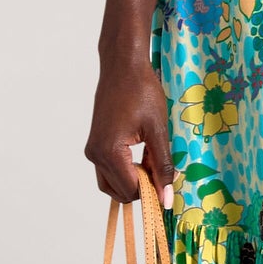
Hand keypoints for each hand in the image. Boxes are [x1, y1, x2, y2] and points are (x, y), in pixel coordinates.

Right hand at [85, 58, 173, 206]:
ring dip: (133, 181)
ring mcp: (93, 150)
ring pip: (112, 184)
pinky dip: (125, 171)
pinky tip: (143, 156)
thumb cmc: (141, 91)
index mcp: (110, 152)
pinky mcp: (95, 144)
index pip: (131, 190)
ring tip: (153, 160)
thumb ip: (162, 165)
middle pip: (120, 192)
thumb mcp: (158, 130)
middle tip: (161, 168)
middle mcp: (96, 155)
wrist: (123, 66)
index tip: (169, 181)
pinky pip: (108, 170)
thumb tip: (166, 197)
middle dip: (143, 187)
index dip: (153, 191)